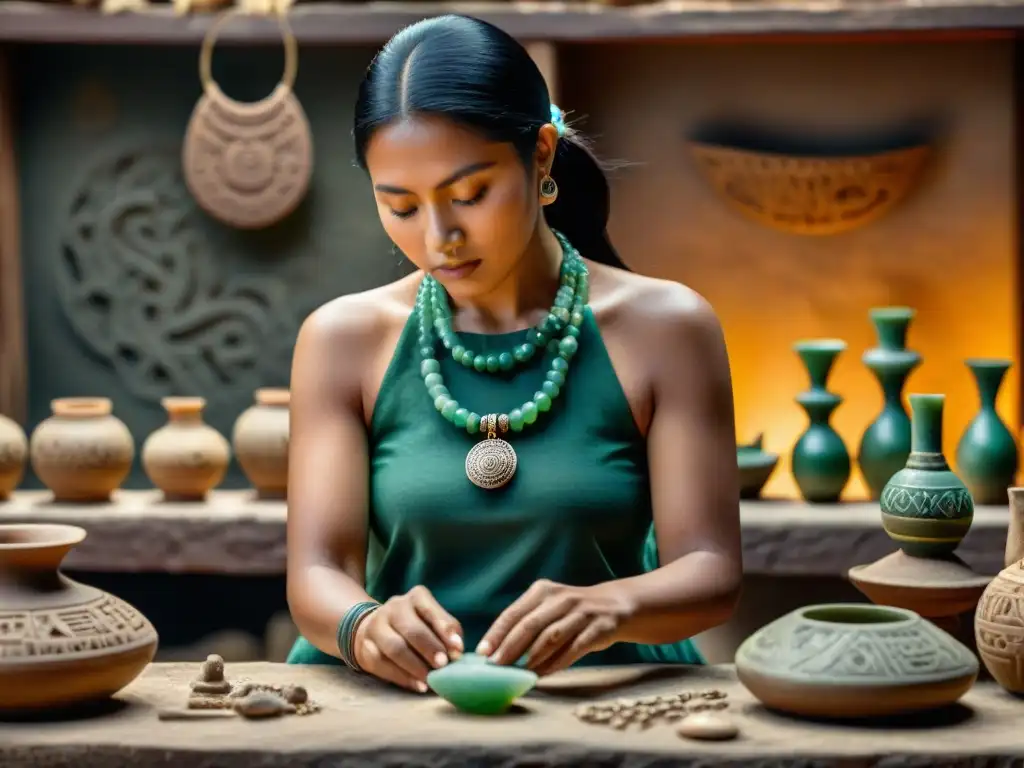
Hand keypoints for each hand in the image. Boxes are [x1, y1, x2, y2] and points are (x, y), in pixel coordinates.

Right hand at [352, 586, 463, 692]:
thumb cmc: (415, 625)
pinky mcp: (365, 646)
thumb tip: (457, 652)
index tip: (458, 649)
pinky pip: (382, 664)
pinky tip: (417, 686)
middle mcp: (395, 607)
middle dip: (430, 649)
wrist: (374, 628)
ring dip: (415, 667)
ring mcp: (376, 626)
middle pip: (412, 629)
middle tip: (443, 666)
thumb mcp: (432, 620)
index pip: (430, 610)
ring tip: (430, 680)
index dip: (445, 629)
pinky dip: (402, 677)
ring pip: (395, 648)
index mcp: (416, 597)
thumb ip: (445, 632)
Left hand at [476, 580, 633, 675]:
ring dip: (532, 658)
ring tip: (518, 673)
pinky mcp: (598, 628)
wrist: (615, 605)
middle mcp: (561, 598)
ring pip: (551, 637)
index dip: (496, 634)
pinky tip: (543, 674)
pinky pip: (573, 649)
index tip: (482, 652)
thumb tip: (495, 651)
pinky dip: (556, 664)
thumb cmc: (571, 611)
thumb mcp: (549, 606)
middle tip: (496, 666)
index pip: (513, 613)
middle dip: (510, 648)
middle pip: (530, 625)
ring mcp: (581, 612)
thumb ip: (527, 623)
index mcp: (543, 591)